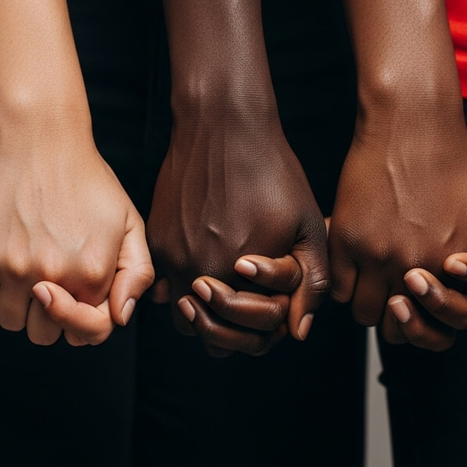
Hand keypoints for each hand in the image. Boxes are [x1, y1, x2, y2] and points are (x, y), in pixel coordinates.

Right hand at [0, 119, 153, 345]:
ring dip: (21, 306)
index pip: (90, 333)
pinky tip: (10, 260)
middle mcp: (53, 276)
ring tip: (32, 270)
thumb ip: (135, 273)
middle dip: (54, 316)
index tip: (80, 301)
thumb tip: (120, 316)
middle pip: (47, 335)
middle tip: (55, 282)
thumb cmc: (89, 181)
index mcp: (92, 272)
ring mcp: (14, 268)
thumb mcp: (129, 221)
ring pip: (13, 323)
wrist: (41, 142)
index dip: (87, 322)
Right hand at [147, 107, 327, 342]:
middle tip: (242, 307)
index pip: (251, 340)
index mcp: (245, 278)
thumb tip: (297, 331)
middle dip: (231, 330)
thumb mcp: (308, 225)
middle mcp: (204, 273)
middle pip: (211, 338)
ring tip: (221, 288)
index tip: (267, 310)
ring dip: (201, 313)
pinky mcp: (155, 240)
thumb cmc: (272, 172)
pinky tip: (200, 258)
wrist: (222, 127)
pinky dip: (180, 282)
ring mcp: (174, 257)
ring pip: (183, 317)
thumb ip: (311, 284)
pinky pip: (162, 284)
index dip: (265, 331)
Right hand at [329, 106, 466, 336]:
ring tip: (370, 277)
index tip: (419, 300)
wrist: (412, 126)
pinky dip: (343, 282)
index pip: (437, 331)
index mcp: (450, 268)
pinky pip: (336, 286)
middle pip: (394, 329)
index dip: (427, 324)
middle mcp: (411, 267)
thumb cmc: (454, 166)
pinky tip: (353, 261)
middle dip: (397, 318)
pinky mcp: (344, 235)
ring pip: (362, 312)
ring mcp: (373, 253)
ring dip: (367, 301)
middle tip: (393, 296)